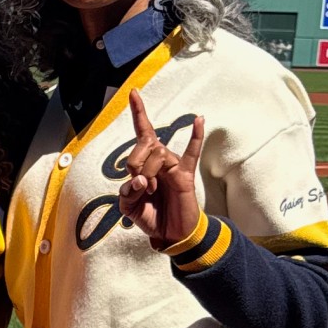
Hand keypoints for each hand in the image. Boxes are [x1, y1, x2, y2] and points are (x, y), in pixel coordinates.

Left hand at [116, 93, 205, 250]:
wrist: (172, 235)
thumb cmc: (151, 218)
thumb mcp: (129, 208)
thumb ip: (128, 194)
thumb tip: (141, 180)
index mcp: (144, 164)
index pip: (140, 134)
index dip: (137, 113)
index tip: (133, 92)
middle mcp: (158, 160)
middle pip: (143, 144)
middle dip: (135, 161)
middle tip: (140, 184)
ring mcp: (172, 166)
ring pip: (158, 152)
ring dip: (150, 171)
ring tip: (153, 190)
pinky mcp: (185, 176)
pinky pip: (191, 153)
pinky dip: (196, 136)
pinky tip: (199, 120)